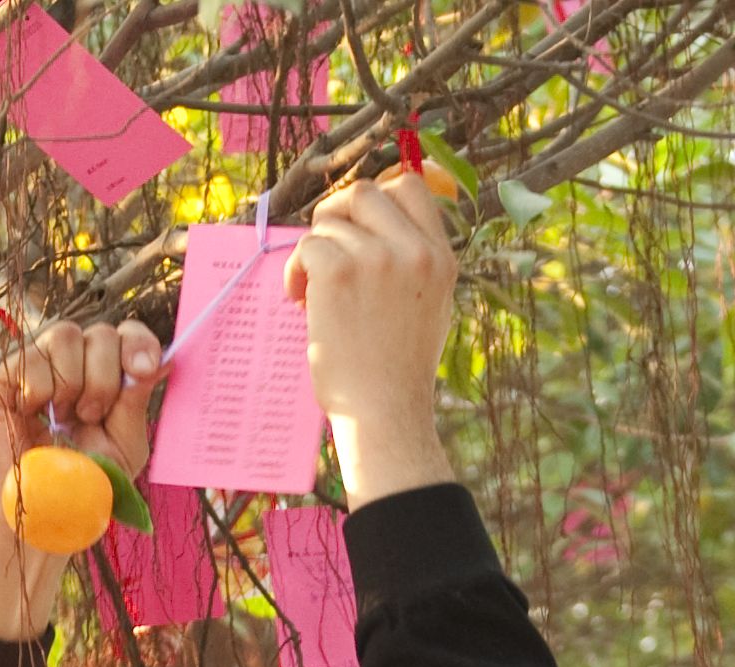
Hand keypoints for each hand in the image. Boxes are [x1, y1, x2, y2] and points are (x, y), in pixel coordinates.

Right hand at [0, 319, 162, 641]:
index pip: (125, 334)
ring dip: (71, 382)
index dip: (138, 343)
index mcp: (105, 377)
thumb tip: (165, 360)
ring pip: (63, 335)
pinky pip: (26, 356)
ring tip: (61, 420)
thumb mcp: (125, 446)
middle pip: (97, 332)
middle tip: (91, 417)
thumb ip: (138, 402)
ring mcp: (36, 370)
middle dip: (103, 377)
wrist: (40, 514)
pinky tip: (31, 415)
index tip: (144, 370)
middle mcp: (73, 367)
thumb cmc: (82, 486)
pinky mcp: (2, 382)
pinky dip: (37, 387)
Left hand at [282, 175, 457, 507]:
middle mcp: (414, 249)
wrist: (385, 412)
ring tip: (311, 293)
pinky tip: (299, 300)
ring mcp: (378, 257)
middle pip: (364, 192)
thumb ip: (413, 265)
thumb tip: (375, 232)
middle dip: (335, 216)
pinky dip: (295, 271)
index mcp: (440, 255)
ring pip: (329, 222)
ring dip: (312, 254)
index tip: (354, 226)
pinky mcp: (339, 272)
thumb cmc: (396, 372)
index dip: (376, 198)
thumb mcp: (429, 307)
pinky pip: (307, 247)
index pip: (411, 186)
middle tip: (323, 253)